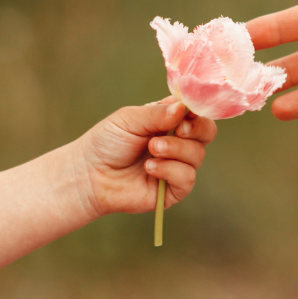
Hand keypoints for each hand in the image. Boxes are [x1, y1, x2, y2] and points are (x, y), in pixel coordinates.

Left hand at [73, 97, 217, 216]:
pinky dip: (170, 170)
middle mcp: (177, 142)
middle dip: (196, 129)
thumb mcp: (130, 119)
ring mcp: (176, 166)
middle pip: (207, 132)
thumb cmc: (107, 142)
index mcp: (169, 121)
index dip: (197, 110)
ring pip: (197, 155)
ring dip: (176, 150)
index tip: (187, 111)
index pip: (196, 112)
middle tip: (178, 129)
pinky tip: (150, 168)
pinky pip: (187, 178)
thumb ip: (157, 113)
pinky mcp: (173, 190)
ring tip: (151, 149)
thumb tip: (184, 107)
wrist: (90, 174)